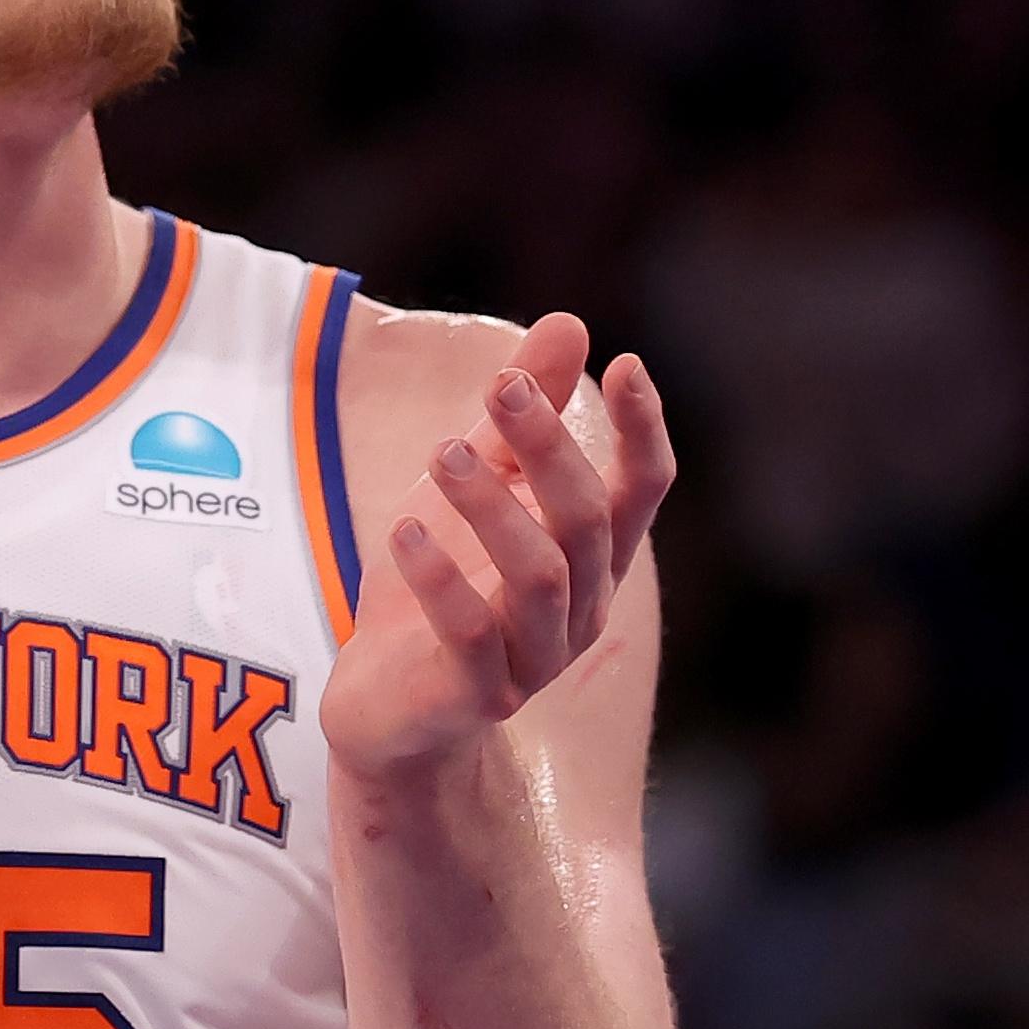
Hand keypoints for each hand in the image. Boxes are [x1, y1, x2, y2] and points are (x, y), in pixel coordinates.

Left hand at [319, 314, 675, 777]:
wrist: (385, 705)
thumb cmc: (442, 584)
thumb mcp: (478, 482)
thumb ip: (522, 411)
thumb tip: (570, 323)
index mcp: (593, 554)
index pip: (642, 488)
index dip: (643, 430)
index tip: (626, 364)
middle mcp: (581, 607)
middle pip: (587, 518)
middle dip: (548, 446)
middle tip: (500, 386)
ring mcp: (535, 657)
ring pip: (540, 574)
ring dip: (492, 506)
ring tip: (441, 453)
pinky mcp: (479, 694)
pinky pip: (471, 634)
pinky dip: (441, 580)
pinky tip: (405, 531)